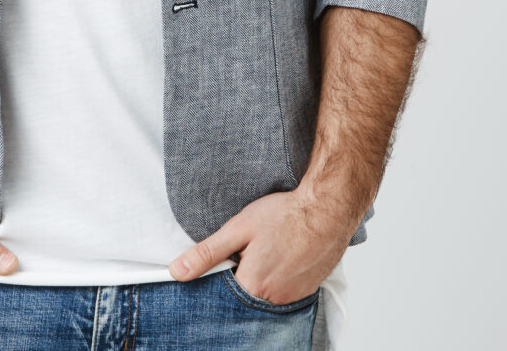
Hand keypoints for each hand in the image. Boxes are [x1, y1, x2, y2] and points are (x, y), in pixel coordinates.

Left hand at [166, 185, 353, 304]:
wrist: (329, 208)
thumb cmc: (286, 215)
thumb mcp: (239, 228)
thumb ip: (207, 253)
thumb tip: (177, 272)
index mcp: (253, 285)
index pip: (223, 292)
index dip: (222, 272)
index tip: (229, 255)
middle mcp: (273, 298)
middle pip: (245, 292)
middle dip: (243, 272)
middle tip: (254, 246)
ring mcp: (293, 296)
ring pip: (265, 292)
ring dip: (262, 275)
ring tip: (271, 248)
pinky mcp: (307, 290)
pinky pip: (284, 290)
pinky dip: (280, 276)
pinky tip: (284, 254)